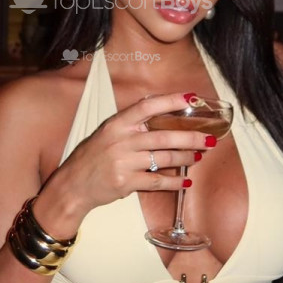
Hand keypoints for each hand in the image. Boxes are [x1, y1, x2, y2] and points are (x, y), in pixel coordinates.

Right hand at [37, 91, 216, 225]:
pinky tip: (185, 183)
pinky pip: (157, 181)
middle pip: (164, 135)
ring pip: (164, 158)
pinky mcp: (126, 182)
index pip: (147, 106)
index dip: (171, 100)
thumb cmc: (92, 158)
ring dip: (185, 158)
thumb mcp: (106, 134)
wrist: (72, 185)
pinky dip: (174, 182)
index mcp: (117, 124)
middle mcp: (121, 140)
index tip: (191, 97)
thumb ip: (130, 125)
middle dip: (191, 137)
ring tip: (198, 157)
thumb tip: (160, 114)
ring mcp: (124, 162)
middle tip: (210, 139)